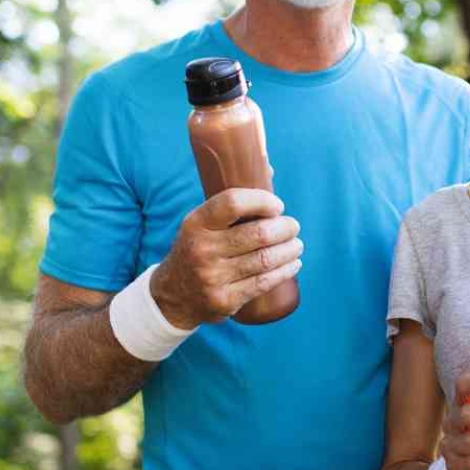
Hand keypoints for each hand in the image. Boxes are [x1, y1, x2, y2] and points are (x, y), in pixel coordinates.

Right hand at [150, 188, 303, 328]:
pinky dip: (285, 270)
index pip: (233, 202)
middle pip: (259, 234)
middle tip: (293, 227)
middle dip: (285, 228)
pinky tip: (293, 263)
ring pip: (266, 259)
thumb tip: (269, 169)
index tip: (277, 206)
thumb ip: (230, 203)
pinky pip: (264, 282)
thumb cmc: (198, 248)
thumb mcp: (201, 224)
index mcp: (196, 223)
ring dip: (290, 250)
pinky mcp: (224, 300)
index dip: (262, 201)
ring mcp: (213, 277)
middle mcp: (203, 249)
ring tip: (297, 245)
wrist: (172, 296)